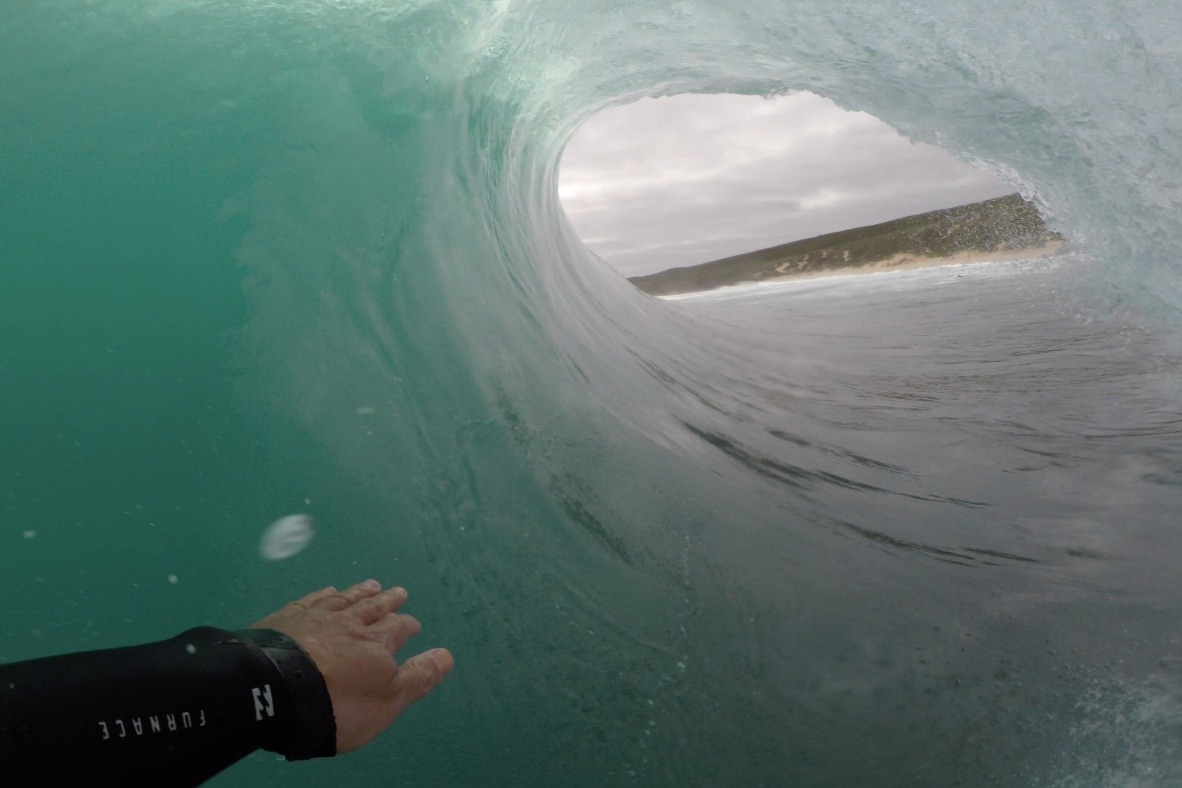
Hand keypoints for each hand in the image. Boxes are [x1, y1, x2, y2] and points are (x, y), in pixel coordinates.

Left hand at [252, 580, 453, 753]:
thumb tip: (447, 655)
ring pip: (345, 600)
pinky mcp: (286, 619)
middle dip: (387, 602)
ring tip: (371, 584)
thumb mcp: (387, 702)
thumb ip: (417, 677)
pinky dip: (323, 595)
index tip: (413, 623)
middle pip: (373, 608)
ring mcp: (316, 619)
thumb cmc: (337, 705)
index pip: (397, 629)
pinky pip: (311, 600)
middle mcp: (350, 624)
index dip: (407, 625)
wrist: (275, 694)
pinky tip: (327, 591)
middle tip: (398, 591)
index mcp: (376, 645)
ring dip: (359, 593)